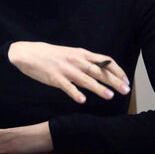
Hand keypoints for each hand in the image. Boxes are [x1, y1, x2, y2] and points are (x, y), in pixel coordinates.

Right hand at [8, 41, 129, 103]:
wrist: (28, 53)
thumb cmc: (52, 55)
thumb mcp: (72, 54)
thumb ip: (86, 62)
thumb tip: (102, 71)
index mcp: (82, 54)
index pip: (105, 61)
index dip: (117, 70)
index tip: (126, 80)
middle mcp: (76, 60)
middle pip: (99, 70)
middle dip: (114, 81)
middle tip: (125, 90)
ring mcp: (65, 69)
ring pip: (85, 79)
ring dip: (98, 88)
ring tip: (109, 96)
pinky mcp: (54, 77)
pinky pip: (67, 86)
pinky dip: (75, 93)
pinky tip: (82, 100)